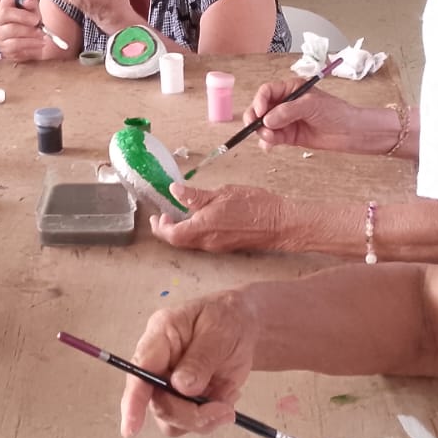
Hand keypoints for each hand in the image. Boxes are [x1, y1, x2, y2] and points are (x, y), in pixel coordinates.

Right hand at [0, 0, 50, 60]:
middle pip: (12, 29)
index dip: (22, 15)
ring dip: (31, 41)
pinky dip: (31, 49)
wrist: (25, 38)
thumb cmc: (26, 23)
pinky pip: (18, 52)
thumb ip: (30, 5)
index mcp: (2, 14)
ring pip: (15, 42)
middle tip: (41, 30)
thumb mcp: (30, 11)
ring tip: (42, 38)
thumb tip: (29, 1)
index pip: (6, 12)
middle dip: (30, 30)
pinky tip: (39, 46)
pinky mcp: (6, 52)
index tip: (36, 19)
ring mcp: (0, 41)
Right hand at [119, 292, 257, 437]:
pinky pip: (191, 423)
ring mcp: (170, 385)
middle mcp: (159, 363)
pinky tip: (226, 395)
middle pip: (159, 403)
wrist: (242, 325)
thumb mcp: (219, 331)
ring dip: (203, 419)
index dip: (134, 400)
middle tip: (224, 409)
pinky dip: (212, 418)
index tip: (131, 428)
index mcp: (161, 336)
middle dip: (191, 414)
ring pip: (173, 420)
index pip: (141, 370)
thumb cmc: (226, 318)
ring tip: (228, 399)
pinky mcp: (185, 400)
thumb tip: (182, 387)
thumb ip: (201, 358)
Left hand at [150, 184, 291, 252]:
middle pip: (178, 241)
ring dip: (181, 231)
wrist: (280, 223)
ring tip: (180, 215)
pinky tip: (200, 219)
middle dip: (167, 229)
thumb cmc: (255, 206)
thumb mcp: (221, 193)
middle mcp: (208, 242)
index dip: (160, 227)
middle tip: (164, 216)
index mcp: (203, 228)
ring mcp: (217, 246)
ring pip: (190, 242)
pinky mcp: (226, 246)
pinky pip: (203, 242)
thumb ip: (195, 195)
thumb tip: (175, 191)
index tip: (157, 216)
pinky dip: (194, 232)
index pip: (171, 234)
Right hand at [245, 80, 376, 152]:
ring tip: (270, 138)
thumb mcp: (311, 105)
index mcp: (291, 89)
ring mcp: (286, 120)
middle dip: (255, 118)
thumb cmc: (335, 112)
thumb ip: (287, 111)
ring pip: (264, 124)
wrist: (350, 132)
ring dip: (262, 131)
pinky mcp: (288, 136)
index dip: (260, 101)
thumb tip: (267, 120)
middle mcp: (285, 103)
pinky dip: (267, 142)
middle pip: (261, 108)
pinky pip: (271, 138)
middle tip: (255, 127)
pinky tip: (269, 146)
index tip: (260, 113)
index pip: (267, 91)